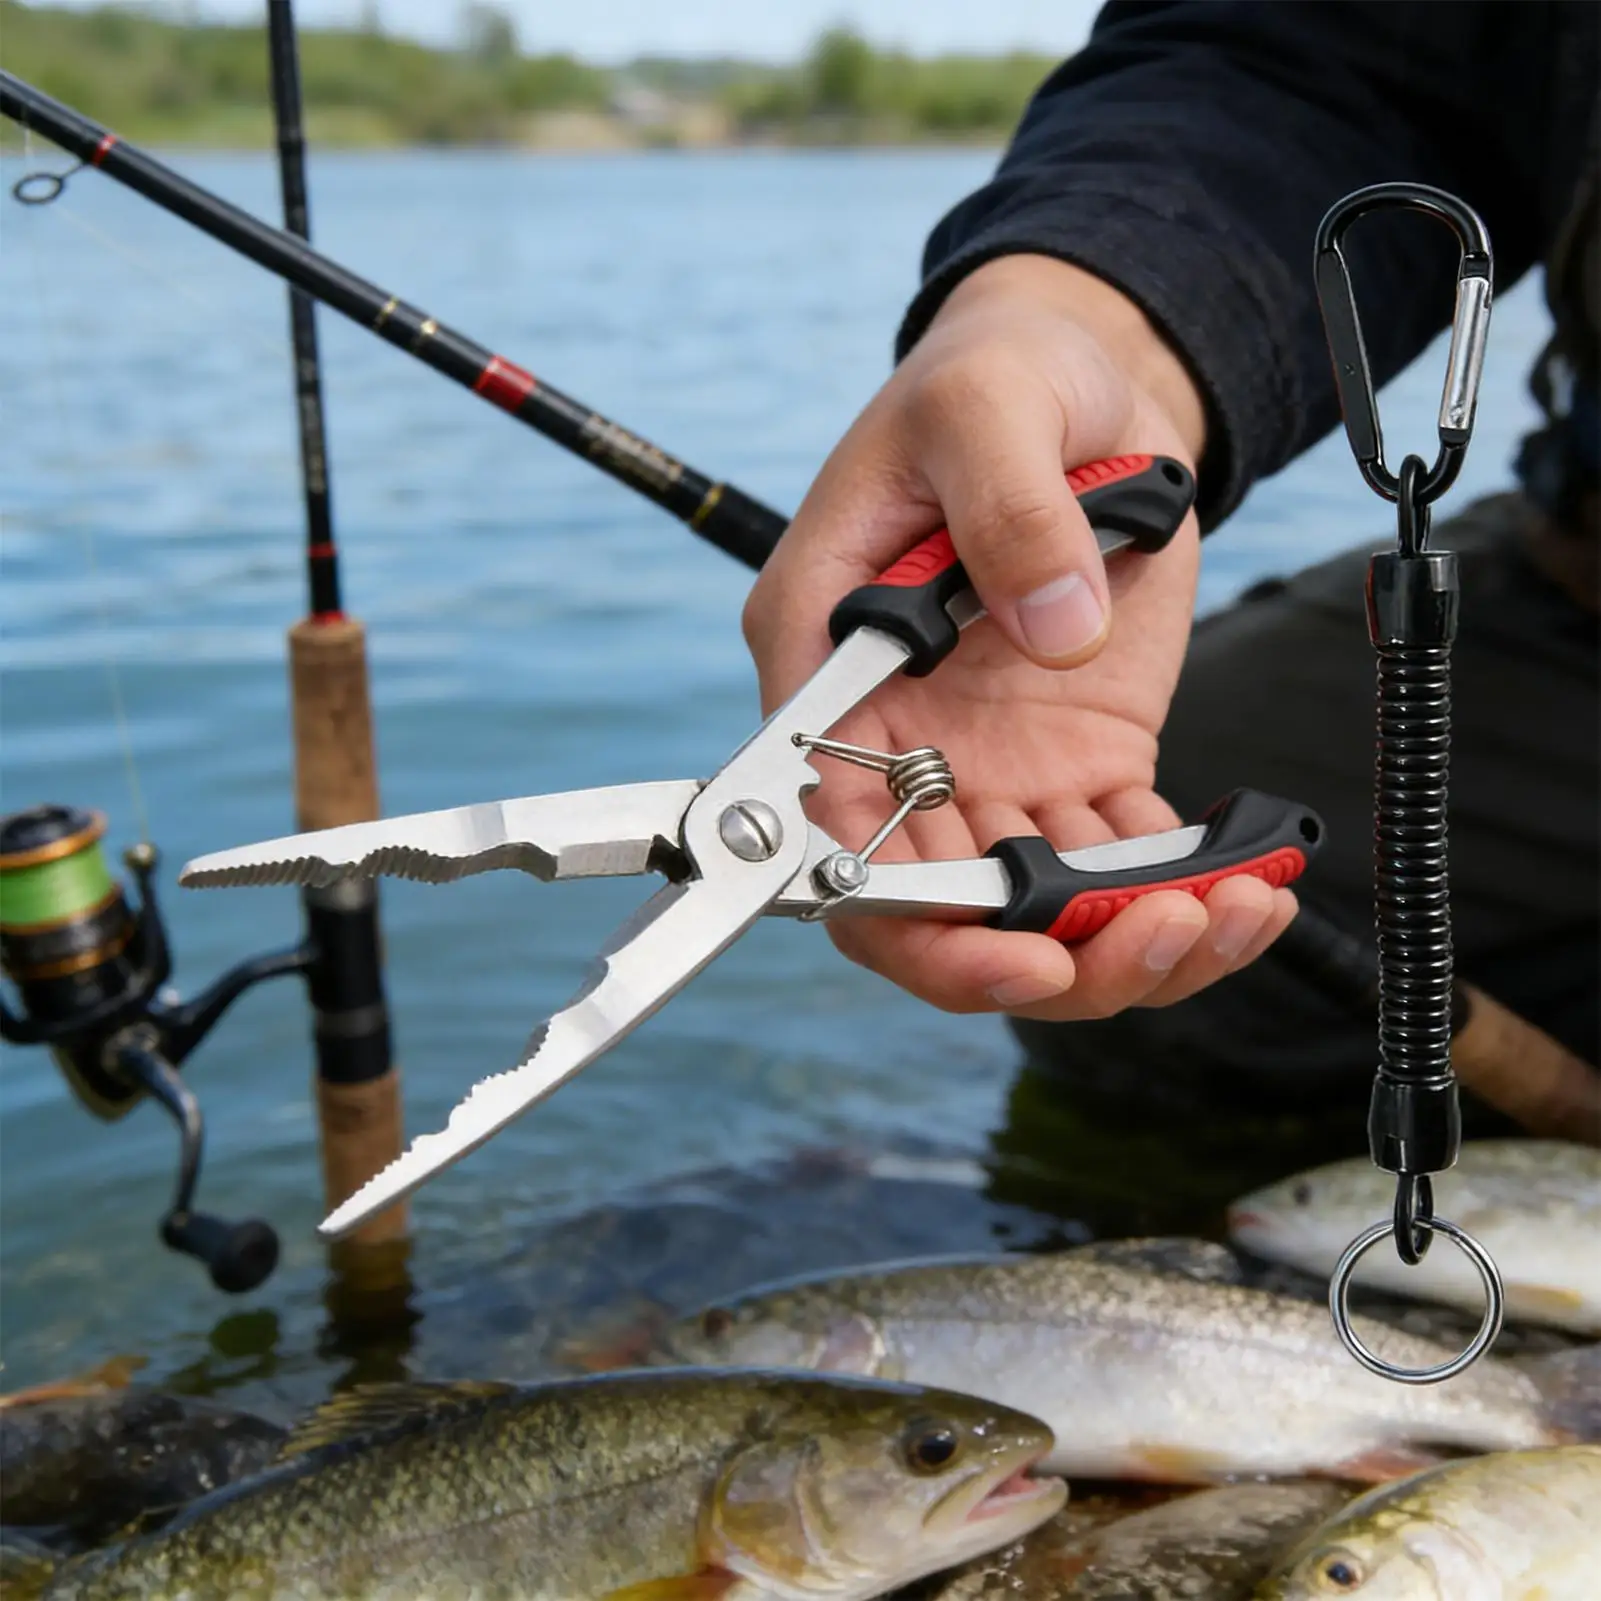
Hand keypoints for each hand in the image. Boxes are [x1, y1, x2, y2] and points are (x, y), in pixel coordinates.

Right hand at [745, 255, 1297, 1019]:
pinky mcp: (1076, 759)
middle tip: (1150, 941)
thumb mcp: (987, 407)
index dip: (900, 914)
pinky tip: (1251, 883)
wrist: (1081, 382)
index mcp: (827, 660)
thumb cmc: (997, 379)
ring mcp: (988, 759)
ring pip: (1030, 905)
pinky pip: (1116, 860)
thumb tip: (1060, 630)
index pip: (827, 827)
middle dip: (1032, 954)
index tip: (1008, 945)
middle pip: (930, 903)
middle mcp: (895, 737)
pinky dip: (1179, 890)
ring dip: (1119, 938)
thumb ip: (1008, 508)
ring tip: (1228, 912)